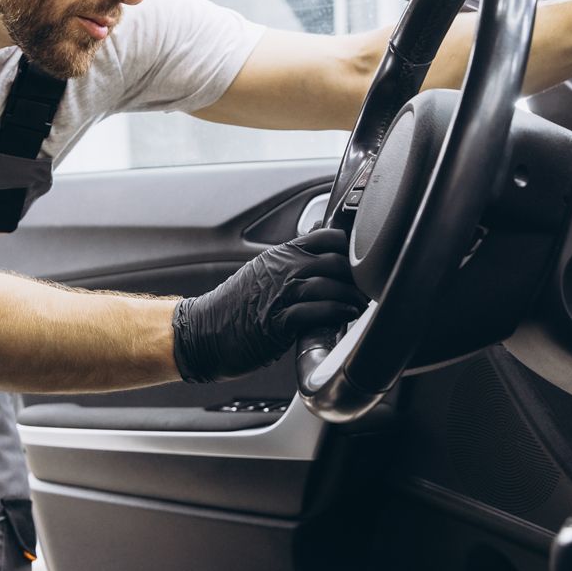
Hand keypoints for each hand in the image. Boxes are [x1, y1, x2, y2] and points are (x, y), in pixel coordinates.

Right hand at [170, 228, 366, 382]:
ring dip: (352, 297)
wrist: (202, 333)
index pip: (325, 237)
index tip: (364, 260)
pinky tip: (346, 316)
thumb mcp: (262, 275)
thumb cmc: (233, 309)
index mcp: (281, 255)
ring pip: (329, 285)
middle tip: (369, 288)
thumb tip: (321, 264)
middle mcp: (283, 269)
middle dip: (357, 276)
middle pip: (334, 261)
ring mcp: (280, 294)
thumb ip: (290, 266)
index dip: (350, 246)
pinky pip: (317, 311)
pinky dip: (337, 313)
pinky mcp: (279, 321)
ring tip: (361, 305)